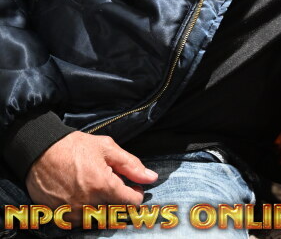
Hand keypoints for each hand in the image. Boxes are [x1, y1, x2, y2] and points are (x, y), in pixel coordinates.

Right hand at [26, 132, 156, 221]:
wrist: (40, 152)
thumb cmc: (74, 147)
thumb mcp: (106, 148)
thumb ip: (131, 165)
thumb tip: (151, 178)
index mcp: (103, 186)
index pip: (131, 202)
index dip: (136, 193)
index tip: (133, 186)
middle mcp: (89, 204)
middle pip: (116, 212)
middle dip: (119, 200)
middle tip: (112, 184)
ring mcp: (74, 214)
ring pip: (99, 218)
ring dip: (103, 206)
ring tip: (95, 187)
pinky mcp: (60, 218)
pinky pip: (81, 221)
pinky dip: (86, 211)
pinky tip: (82, 194)